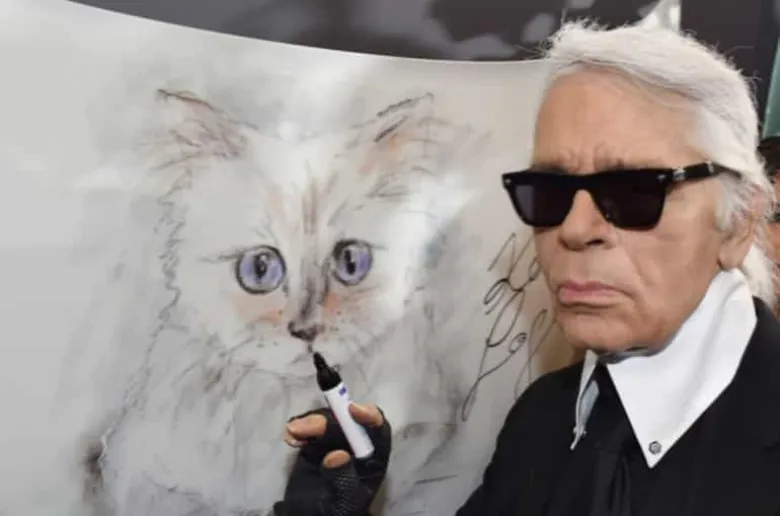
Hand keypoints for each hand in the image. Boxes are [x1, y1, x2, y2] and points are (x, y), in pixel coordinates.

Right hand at [273, 403, 391, 515]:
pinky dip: (298, 428)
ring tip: (293, 432)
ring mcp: (334, 441)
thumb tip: (337, 455)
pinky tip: (291, 437)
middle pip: (347, 422)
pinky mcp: (315, 442)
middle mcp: (356, 445)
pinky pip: (308, 428)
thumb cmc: (338, 510)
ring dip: (309, 422)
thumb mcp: (345, 501)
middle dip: (326, 420)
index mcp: (373, 458)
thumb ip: (344, 479)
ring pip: (326, 421)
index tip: (352, 409)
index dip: (369, 416)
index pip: (378, 431)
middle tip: (303, 428)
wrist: (313, 515)